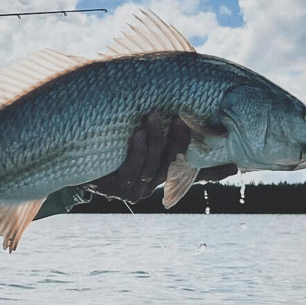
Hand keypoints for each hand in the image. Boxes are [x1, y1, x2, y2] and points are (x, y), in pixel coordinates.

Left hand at [85, 112, 236, 202]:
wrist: (70, 154)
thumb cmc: (112, 143)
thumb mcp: (142, 138)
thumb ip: (168, 136)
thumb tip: (204, 131)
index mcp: (161, 175)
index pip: (192, 171)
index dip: (213, 168)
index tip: (235, 161)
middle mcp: (150, 186)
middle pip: (173, 165)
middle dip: (179, 142)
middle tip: (183, 117)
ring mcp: (131, 189)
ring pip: (152, 166)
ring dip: (155, 140)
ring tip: (154, 115)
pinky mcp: (113, 187)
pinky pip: (131, 169)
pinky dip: (137, 150)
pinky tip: (138, 133)